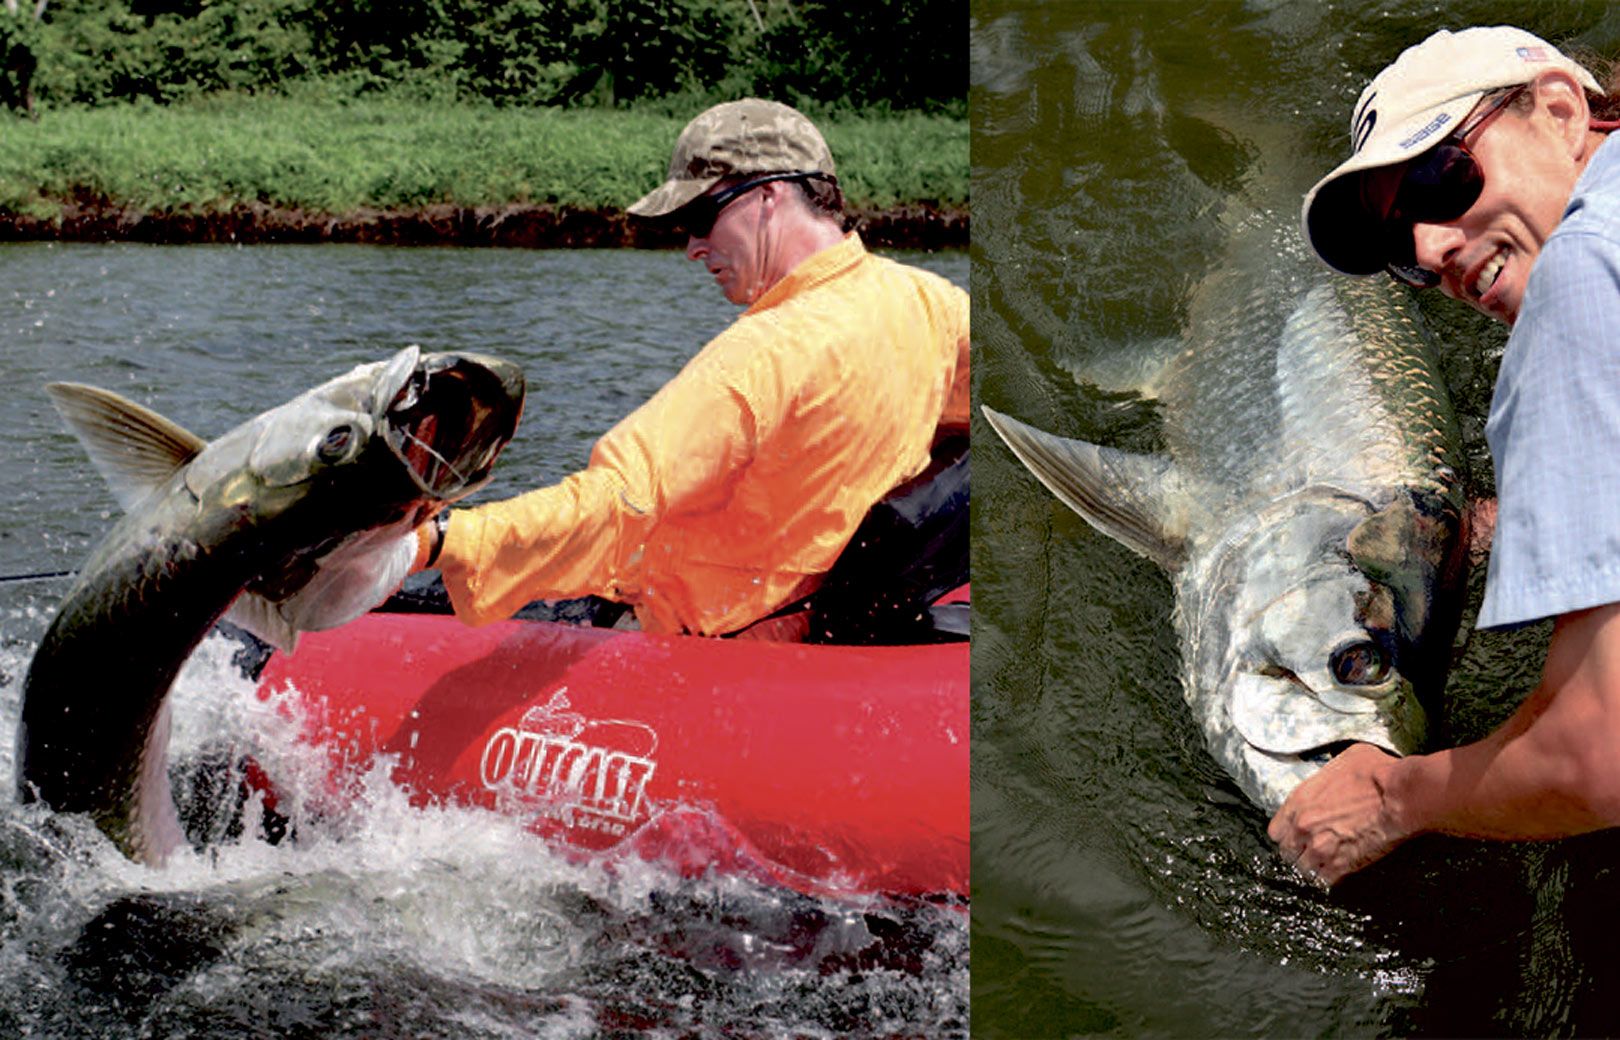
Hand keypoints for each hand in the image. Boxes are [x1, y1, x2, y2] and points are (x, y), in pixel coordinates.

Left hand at [1267, 742, 1414, 887]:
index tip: (1296, 835)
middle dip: (1298, 852)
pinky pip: (1325, 881)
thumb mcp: (1342, 761)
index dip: (1286, 834)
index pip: (1275, 830)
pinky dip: (1330, 879)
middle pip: (1286, 853)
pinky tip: (1338, 872)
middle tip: (1310, 851)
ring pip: (1303, 870)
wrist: (1400, 796)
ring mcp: (1321, 848)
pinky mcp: (1342, 865)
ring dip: (1313, 867)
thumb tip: (1332, 780)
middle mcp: (1303, 827)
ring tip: (1324, 863)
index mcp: (1299, 800)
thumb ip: (1327, 777)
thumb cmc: (1376, 773)